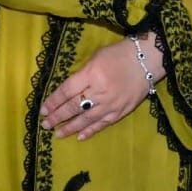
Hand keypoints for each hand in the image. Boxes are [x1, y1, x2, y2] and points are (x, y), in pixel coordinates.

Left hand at [40, 34, 165, 140]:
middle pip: (74, 107)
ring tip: (57, 133)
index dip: (53, 101)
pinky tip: (79, 136)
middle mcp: (100, 91)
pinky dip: (90, 131)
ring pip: (86, 119)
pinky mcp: (121, 111)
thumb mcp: (97, 57)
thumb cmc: (120, 54)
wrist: (148, 60)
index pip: (67, 90)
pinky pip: (102, 124)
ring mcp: (111, 104)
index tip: (43, 109)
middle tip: (45, 124)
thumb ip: (82, 73)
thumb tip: (69, 90)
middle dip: (57, 116)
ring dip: (70, 128)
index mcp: (92, 74)